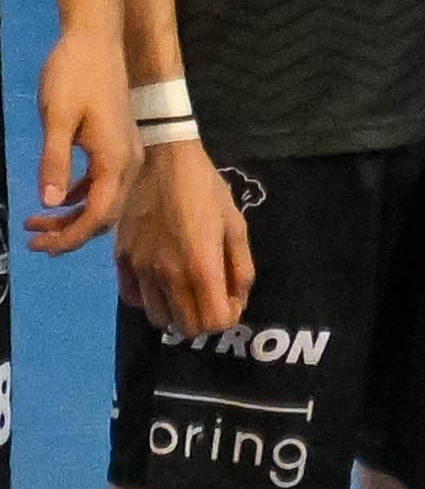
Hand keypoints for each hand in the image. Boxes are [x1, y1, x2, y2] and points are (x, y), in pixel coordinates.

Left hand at [27, 15, 131, 254]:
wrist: (96, 41)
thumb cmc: (74, 76)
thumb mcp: (57, 120)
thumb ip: (54, 162)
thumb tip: (49, 204)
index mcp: (115, 159)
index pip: (99, 214)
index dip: (71, 237)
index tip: (41, 249)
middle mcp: (128, 162)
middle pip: (106, 213)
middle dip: (72, 234)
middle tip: (36, 246)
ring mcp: (126, 153)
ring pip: (105, 199)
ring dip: (74, 217)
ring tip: (39, 228)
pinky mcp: (118, 145)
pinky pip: (104, 183)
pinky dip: (81, 197)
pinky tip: (58, 199)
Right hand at [116, 133, 249, 337]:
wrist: (160, 161)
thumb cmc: (205, 189)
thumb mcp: (235, 226)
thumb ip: (240, 267)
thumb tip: (238, 299)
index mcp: (200, 265)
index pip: (213, 321)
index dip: (228, 317)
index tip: (232, 300)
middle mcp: (166, 275)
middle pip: (186, 327)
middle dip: (206, 319)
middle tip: (214, 297)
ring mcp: (140, 269)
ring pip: (158, 318)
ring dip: (178, 313)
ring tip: (188, 291)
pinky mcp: (120, 260)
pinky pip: (133, 298)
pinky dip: (151, 300)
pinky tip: (163, 283)